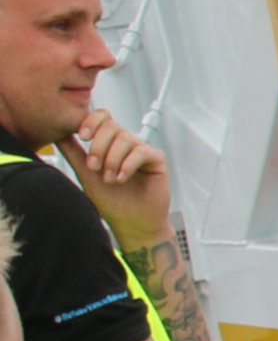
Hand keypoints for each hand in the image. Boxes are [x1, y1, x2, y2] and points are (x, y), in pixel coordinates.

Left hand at [61, 109, 171, 254]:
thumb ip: (74, 153)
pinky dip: (127, 166)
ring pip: (125, 139)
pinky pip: (141, 152)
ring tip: (109, 179)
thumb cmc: (111, 202)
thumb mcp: (85, 174)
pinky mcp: (157, 159)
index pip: (102, 117)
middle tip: (94, 167)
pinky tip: (122, 179)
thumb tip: (58, 134)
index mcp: (109, 143)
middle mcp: (126, 144)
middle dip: (98, 147)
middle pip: (111, 126)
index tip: (82, 137)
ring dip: (112, 160)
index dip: (91, 121)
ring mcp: (142, 150)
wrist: (131, 222)